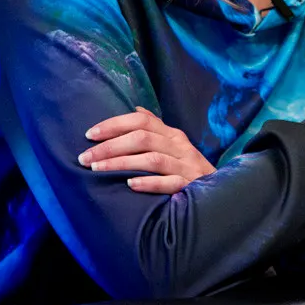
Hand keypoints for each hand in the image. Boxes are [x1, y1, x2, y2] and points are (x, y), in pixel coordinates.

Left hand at [78, 107, 215, 193]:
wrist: (219, 194)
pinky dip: (149, 182)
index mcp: (172, 134)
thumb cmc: (187, 170)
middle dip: (110, 147)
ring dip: (121, 163)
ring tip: (98, 170)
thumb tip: (136, 110)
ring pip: (152, 159)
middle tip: (85, 158)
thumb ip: (155, 129)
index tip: (89, 135)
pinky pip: (169, 183)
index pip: (141, 120)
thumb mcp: (174, 146)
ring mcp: (186, 166)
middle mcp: (179, 146)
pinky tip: (130, 184)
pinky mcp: (191, 186)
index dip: (114, 124)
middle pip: (142, 138)